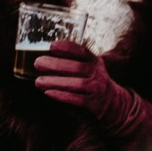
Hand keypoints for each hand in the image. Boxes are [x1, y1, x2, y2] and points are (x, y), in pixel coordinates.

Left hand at [33, 39, 151, 150]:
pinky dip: (61, 96)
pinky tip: (48, 93)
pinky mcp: (92, 104)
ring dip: (56, 82)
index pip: (82, 51)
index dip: (67, 48)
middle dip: (56, 64)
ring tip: (38, 81)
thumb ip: (71, 62)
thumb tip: (43, 57)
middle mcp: (97, 74)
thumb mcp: (87, 69)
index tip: (52, 46)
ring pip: (77, 84)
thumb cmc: (92, 84)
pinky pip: (76, 100)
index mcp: (94, 62)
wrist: (113, 105)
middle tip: (38, 63)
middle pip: (77, 67)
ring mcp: (96, 89)